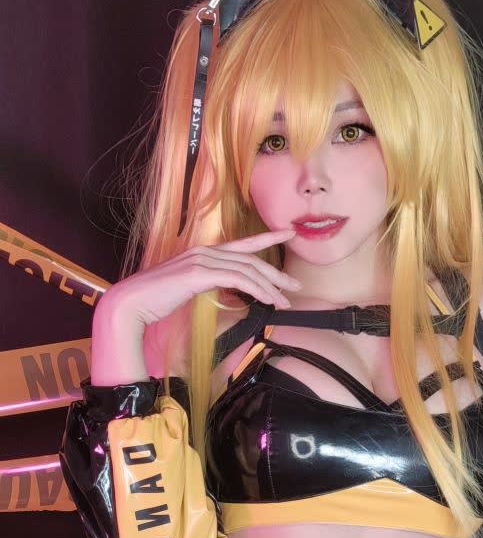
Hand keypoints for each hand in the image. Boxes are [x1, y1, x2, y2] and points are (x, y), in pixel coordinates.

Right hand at [99, 229, 299, 328]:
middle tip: (295, 286)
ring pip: (248, 270)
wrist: (131, 303)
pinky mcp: (199, 273)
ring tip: (284, 302)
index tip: (289, 233)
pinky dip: (257, 290)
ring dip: (270, 287)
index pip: (242, 244)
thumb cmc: (156, 301)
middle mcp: (205, 251)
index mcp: (203, 253)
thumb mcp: (188, 291)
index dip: (268, 238)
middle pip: (251, 259)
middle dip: (276, 274)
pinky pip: (238, 279)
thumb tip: (228, 294)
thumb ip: (208, 286)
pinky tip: (267, 300)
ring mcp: (202, 260)